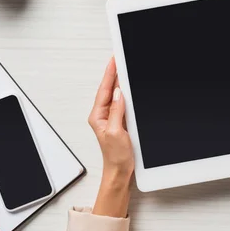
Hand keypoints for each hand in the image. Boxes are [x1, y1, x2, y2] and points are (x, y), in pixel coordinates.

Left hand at [89, 57, 133, 216]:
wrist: (120, 172)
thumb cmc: (115, 157)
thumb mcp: (115, 132)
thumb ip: (117, 111)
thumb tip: (120, 93)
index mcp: (98, 116)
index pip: (105, 89)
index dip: (110, 73)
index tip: (115, 59)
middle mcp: (103, 115)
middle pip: (110, 89)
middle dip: (115, 73)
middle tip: (120, 58)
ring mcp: (112, 118)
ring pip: (117, 95)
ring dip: (121, 81)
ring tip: (125, 67)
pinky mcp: (121, 121)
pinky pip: (123, 103)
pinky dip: (127, 93)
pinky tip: (131, 87)